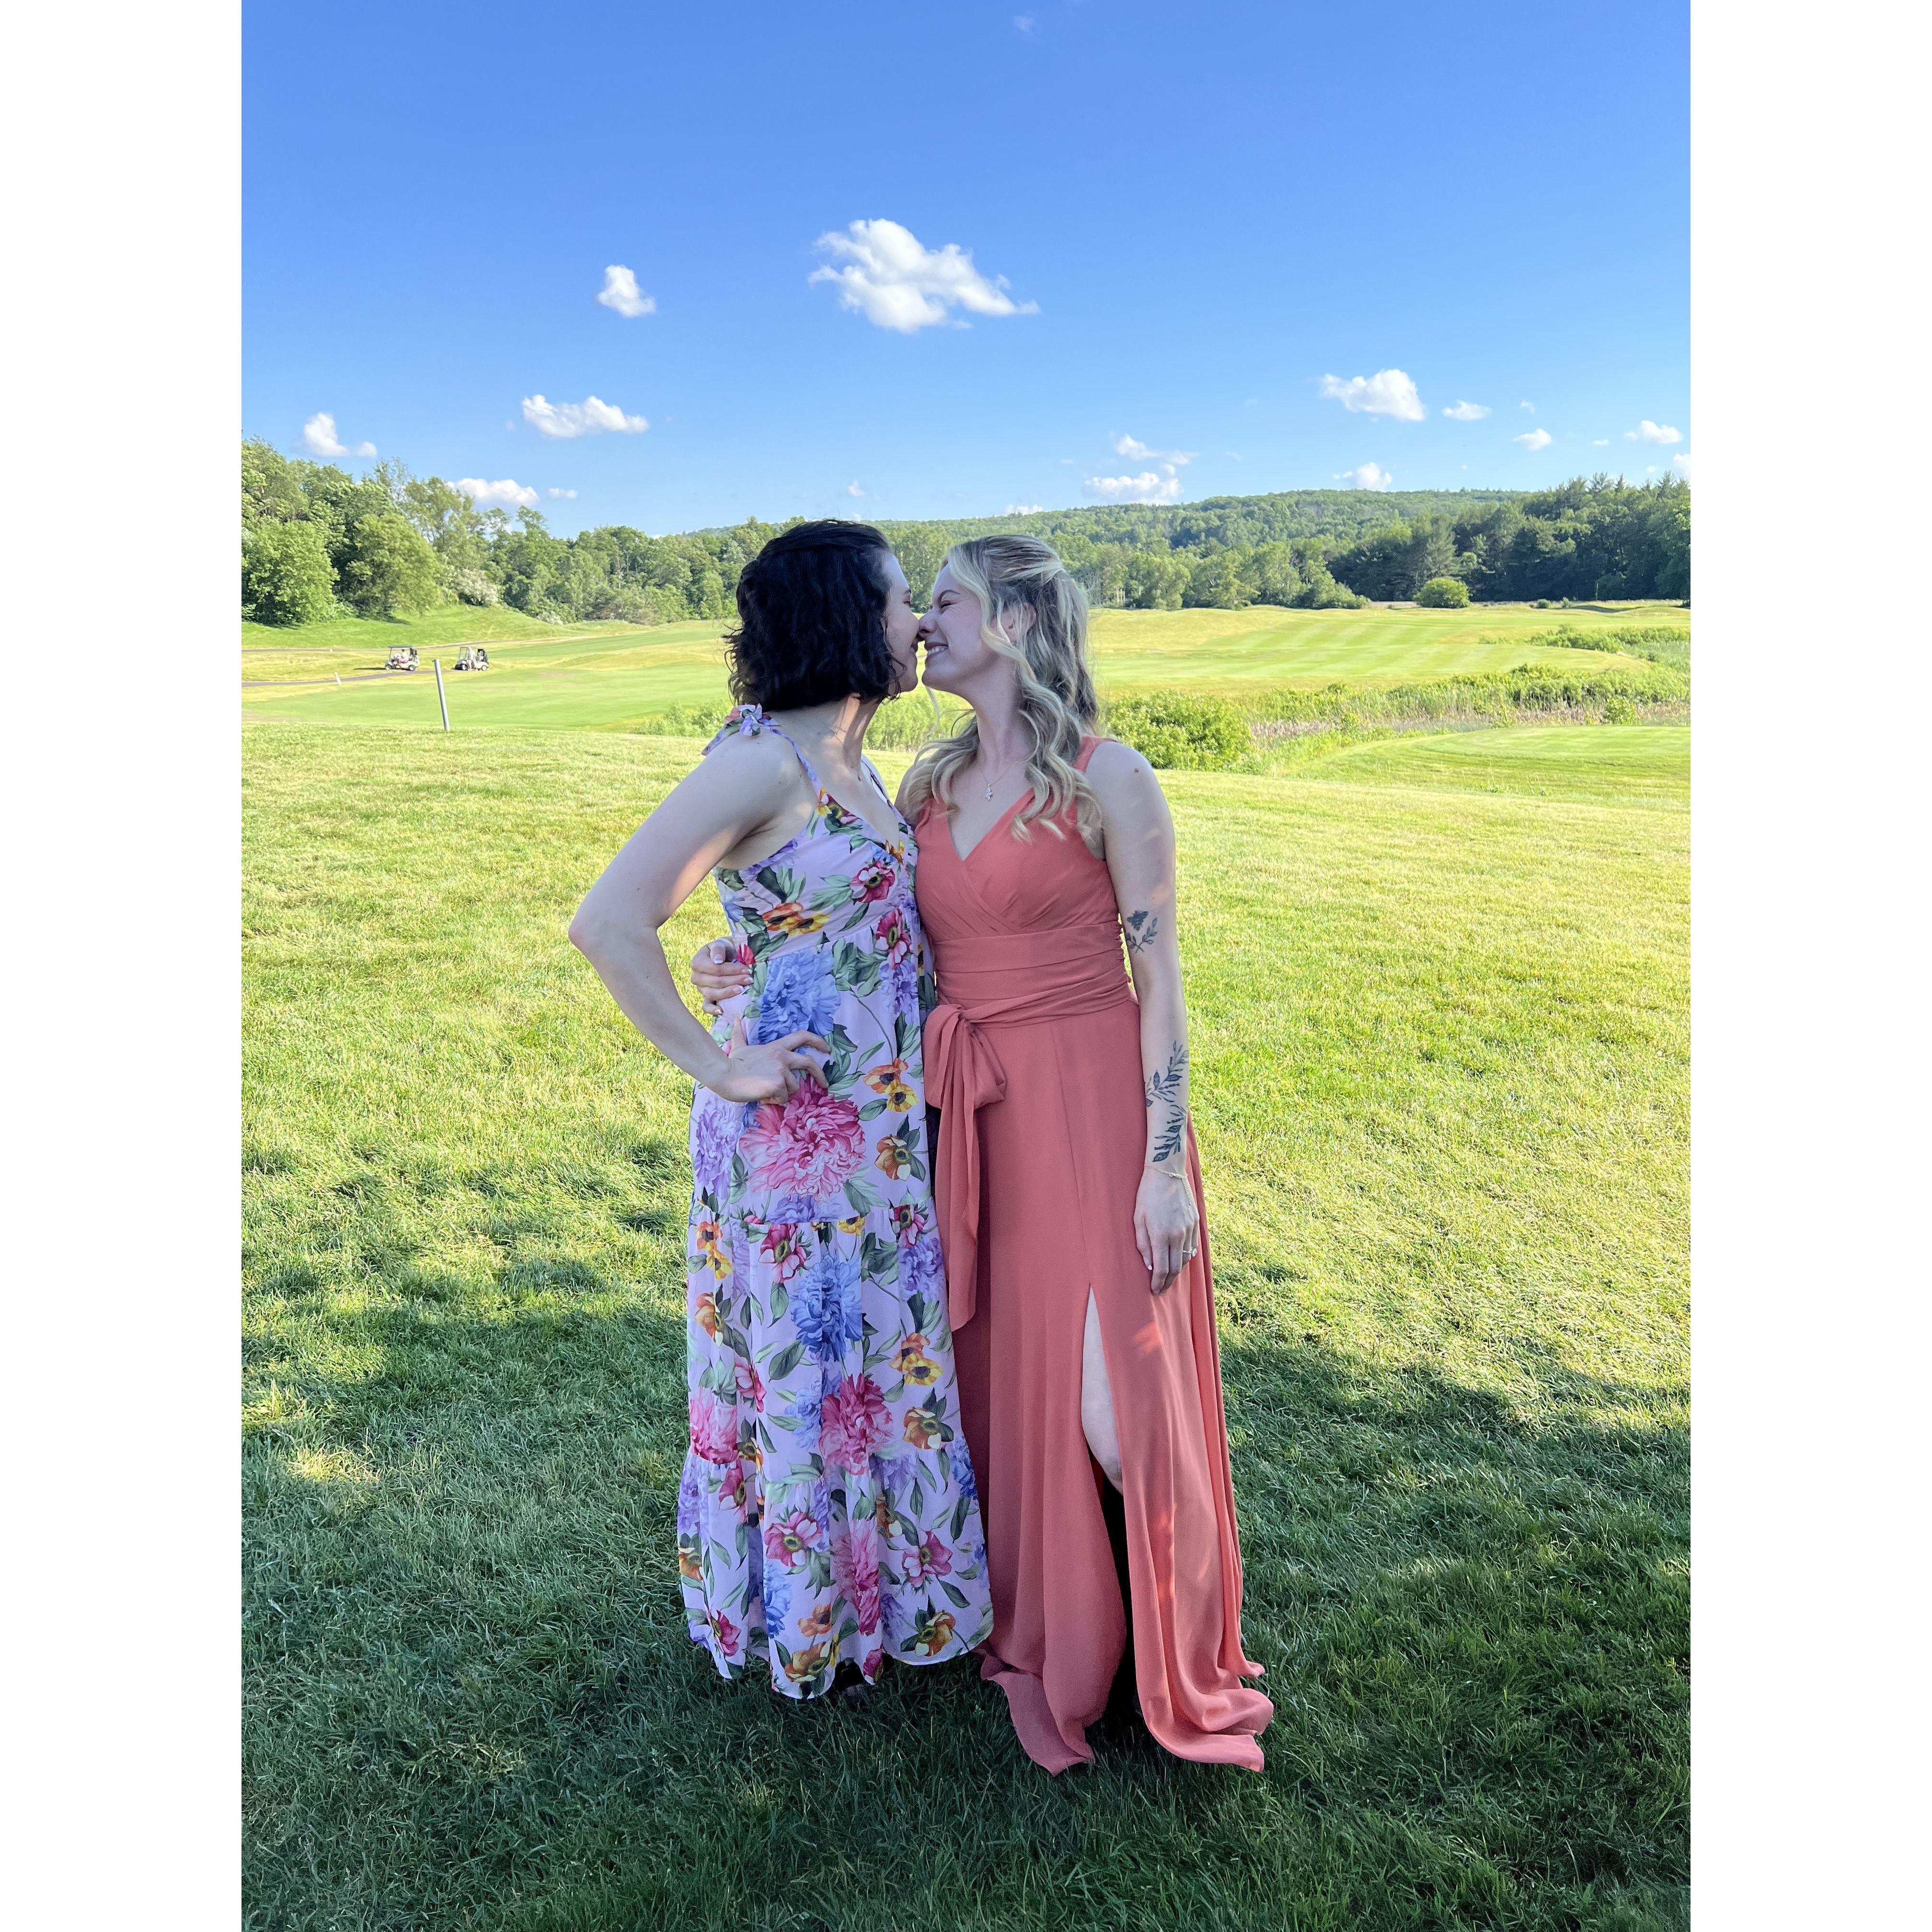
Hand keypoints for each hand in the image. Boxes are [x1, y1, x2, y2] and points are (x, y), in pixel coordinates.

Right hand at [691, 937, 751, 1016]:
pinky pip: (706, 1006)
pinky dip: (712, 1010)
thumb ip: (718, 949)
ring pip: (713, 994)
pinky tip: (722, 1011)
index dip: (731, 970)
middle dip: (734, 980)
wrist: (724, 956)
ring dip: (729, 992)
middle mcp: (696, 977)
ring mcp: (700, 988)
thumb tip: (717, 960)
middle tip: (749, 979)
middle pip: (716, 982)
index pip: (715, 969)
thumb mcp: (720, 944)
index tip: (746, 969)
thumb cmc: (723, 949)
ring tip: (742, 989)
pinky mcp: (706, 997)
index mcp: (697, 962)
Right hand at [708, 1024, 827, 1104]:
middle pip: (809, 1062)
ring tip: (766, 1091)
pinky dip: (774, 1100)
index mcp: (776, 1047)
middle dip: (820, 1074)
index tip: (827, 1049)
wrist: (723, 1074)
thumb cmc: (731, 1063)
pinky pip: (783, 1097)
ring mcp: (781, 1070)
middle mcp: (782, 1056)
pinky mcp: (778, 1084)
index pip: (802, 1036)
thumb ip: (740, 1033)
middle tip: (825, 1085)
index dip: (817, 1041)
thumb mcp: (739, 1046)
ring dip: (783, 1093)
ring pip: (793, 1087)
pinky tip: (762, 1096)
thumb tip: (737, 1018)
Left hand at [1134, 1164, 1198, 1294]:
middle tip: (1162, 1289)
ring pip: (1186, 1259)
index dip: (1158, 1283)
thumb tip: (1150, 1265)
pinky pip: (1193, 1246)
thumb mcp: (1138, 1219)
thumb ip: (1143, 1245)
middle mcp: (1178, 1234)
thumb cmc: (1147, 1196)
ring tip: (1169, 1277)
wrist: (1167, 1174)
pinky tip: (1179, 1260)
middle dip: (1168, 1282)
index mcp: (1161, 1235)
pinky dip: (1186, 1257)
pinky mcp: (1196, 1223)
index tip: (1155, 1290)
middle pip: (1176, 1268)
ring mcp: (1189, 1229)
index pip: (1162, 1268)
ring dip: (1177, 1271)